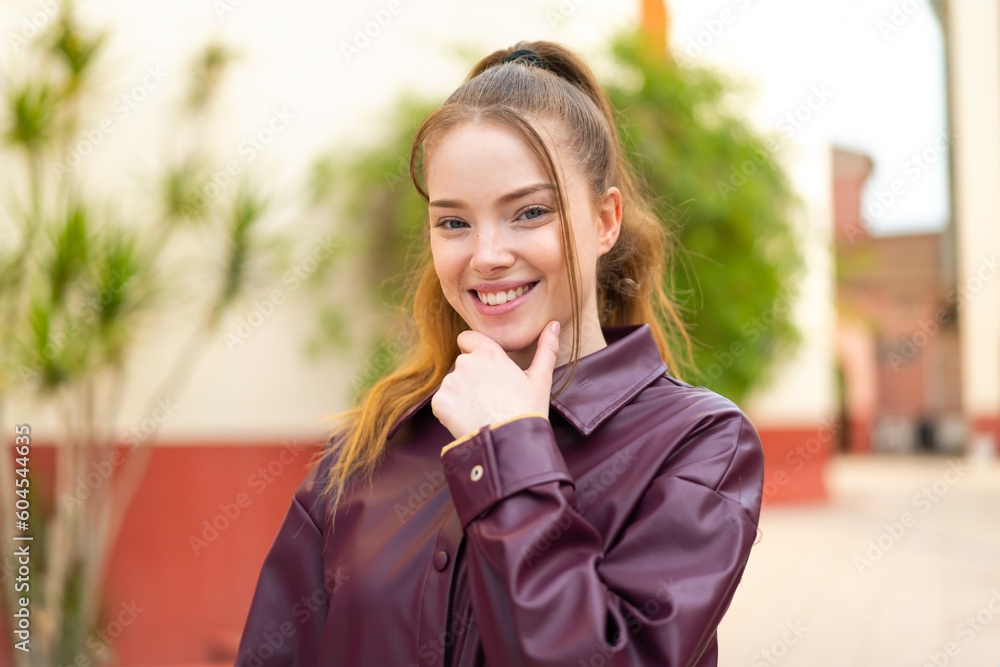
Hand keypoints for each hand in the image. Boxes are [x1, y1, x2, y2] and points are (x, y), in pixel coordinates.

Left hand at [432, 321, 560, 440]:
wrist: (510, 444)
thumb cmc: (528, 411)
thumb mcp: (540, 379)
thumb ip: (546, 348)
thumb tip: (553, 324)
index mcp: (489, 353)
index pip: (467, 338)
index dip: (475, 351)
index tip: (486, 369)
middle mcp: (466, 363)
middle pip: (462, 363)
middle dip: (472, 376)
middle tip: (490, 397)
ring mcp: (450, 383)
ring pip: (452, 383)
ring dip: (462, 393)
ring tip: (482, 410)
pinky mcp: (439, 402)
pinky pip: (442, 402)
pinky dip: (451, 410)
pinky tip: (469, 419)